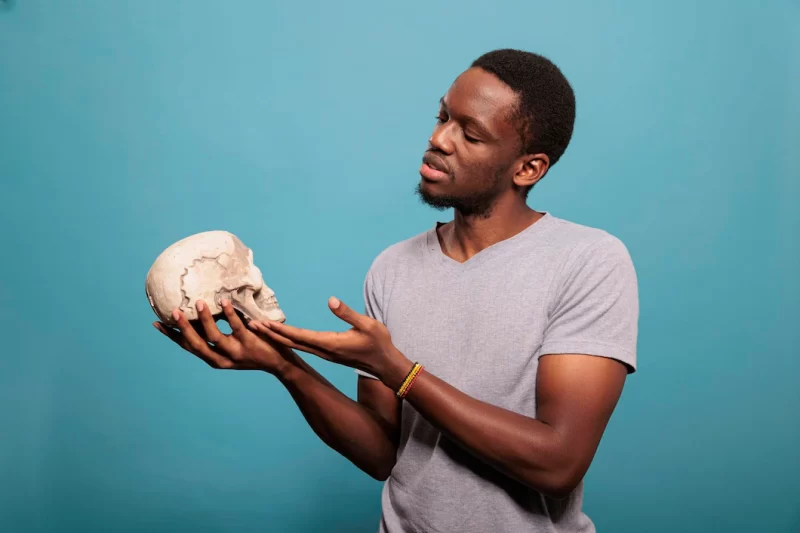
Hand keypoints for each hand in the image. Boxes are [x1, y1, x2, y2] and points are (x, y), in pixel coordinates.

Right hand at [153, 298, 291, 374]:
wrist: (279, 363)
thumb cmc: (254, 349)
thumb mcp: (231, 345)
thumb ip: (218, 333)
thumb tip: (203, 310)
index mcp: (214, 359)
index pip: (188, 347)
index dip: (172, 336)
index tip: (157, 323)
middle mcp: (221, 359)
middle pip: (196, 344)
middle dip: (183, 328)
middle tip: (173, 311)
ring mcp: (235, 352)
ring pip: (214, 337)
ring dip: (204, 320)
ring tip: (199, 303)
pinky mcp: (249, 344)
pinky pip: (237, 327)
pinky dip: (229, 314)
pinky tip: (223, 302)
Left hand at [249, 296, 411, 382]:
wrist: (386, 365)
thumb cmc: (379, 343)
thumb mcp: (367, 324)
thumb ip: (347, 312)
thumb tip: (330, 300)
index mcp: (330, 343)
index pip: (300, 335)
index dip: (280, 329)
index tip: (264, 323)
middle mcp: (324, 350)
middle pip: (292, 342)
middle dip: (271, 334)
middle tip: (252, 325)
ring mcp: (325, 353)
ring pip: (296, 345)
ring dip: (278, 337)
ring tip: (262, 329)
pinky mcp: (328, 353)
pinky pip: (303, 346)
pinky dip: (289, 339)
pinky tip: (283, 335)